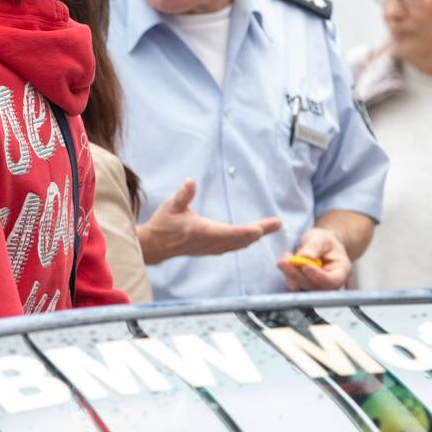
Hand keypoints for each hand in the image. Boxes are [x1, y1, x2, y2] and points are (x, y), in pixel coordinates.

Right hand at [138, 179, 281, 263]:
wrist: (154, 246)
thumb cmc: (163, 224)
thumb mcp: (172, 206)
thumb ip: (184, 195)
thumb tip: (191, 181)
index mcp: (203, 232)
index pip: (230, 232)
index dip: (246, 231)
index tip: (261, 228)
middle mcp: (210, 242)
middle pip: (240, 239)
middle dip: (259, 231)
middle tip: (277, 224)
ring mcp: (210, 248)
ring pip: (237, 244)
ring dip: (253, 237)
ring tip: (268, 228)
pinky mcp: (209, 250)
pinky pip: (231, 247)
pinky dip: (243, 242)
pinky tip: (249, 238)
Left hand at [277, 227, 352, 291]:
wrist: (319, 245)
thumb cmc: (324, 241)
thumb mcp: (321, 238)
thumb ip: (315, 246)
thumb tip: (306, 256)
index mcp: (341, 272)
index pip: (333, 281)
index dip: (319, 276)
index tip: (307, 267)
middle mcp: (330, 284)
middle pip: (314, 286)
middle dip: (297, 275)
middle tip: (284, 262)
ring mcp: (316, 287)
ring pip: (301, 287)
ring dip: (289, 275)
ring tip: (283, 260)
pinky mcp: (303, 286)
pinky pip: (293, 284)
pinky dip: (286, 274)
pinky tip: (284, 262)